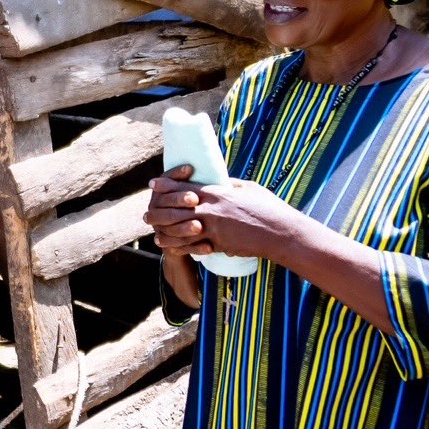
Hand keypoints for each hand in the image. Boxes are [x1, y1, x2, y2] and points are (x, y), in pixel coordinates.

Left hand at [144, 169, 303, 262]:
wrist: (281, 232)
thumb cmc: (269, 208)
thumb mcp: (249, 188)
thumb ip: (230, 184)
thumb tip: (221, 179)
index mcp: (217, 191)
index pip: (183, 186)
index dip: (165, 185)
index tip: (153, 185)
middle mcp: (210, 208)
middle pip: (174, 207)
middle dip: (159, 210)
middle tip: (147, 214)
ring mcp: (213, 227)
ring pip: (179, 229)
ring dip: (165, 232)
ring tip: (155, 234)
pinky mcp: (218, 243)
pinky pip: (193, 246)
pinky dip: (181, 247)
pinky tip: (174, 249)